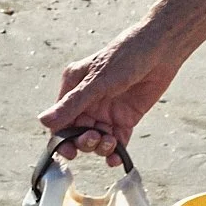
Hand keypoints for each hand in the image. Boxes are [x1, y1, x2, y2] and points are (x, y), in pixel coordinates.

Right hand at [37, 24, 181, 166]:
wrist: (162, 49)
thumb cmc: (127, 55)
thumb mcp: (98, 81)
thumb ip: (74, 103)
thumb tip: (44, 121)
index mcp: (74, 86)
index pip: (61, 119)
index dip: (62, 138)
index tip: (69, 151)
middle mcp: (88, 101)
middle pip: (77, 132)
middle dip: (83, 141)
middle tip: (94, 138)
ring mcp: (107, 111)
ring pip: (97, 139)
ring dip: (101, 147)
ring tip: (110, 143)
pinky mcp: (126, 118)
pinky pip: (117, 141)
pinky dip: (116, 151)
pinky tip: (117, 157)